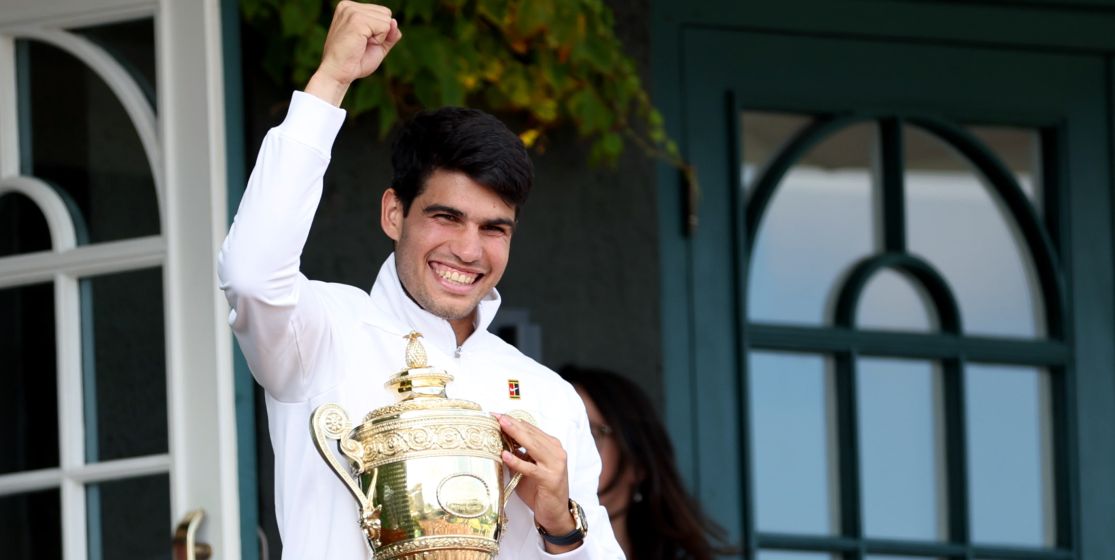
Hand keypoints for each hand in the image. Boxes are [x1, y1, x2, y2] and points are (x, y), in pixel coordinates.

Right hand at [305, 1, 401, 105]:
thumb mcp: (378, 45)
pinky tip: (362, 45)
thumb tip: (394, 21)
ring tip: (361, 44)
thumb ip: (389, 33)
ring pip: (387, 19)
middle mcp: (348, 6)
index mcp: (349, 8)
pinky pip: (385, 27)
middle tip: (362, 45)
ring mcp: (351, 11)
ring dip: (379, 37)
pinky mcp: (357, 19)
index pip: (382, 12)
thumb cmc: (354, 62)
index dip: (380, 31)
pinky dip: (379, 40)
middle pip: (386, 13)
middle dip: (381, 33)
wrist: (337, 74)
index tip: (362, 42)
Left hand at [496, 413, 579, 551]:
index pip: (531, 429)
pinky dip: (517, 461)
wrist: (556, 513)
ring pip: (532, 446)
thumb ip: (520, 454)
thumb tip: (500, 441)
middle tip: (496, 415)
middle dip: (512, 424)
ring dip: (515, 435)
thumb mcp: (530, 468)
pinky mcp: (550, 479)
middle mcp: (556, 452)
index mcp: (552, 446)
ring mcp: (555, 465)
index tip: (497, 415)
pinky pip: (530, 468)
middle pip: (531, 434)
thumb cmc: (540, 489)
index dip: (514, 421)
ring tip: (501, 426)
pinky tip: (505, 455)